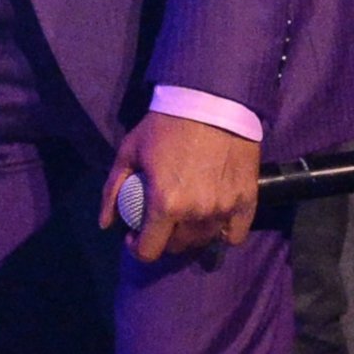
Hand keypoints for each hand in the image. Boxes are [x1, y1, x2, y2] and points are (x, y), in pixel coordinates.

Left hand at [100, 108, 259, 262]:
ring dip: (191, 235)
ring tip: (184, 217)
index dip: (137, 248)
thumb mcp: (129, 153)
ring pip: (204, 240)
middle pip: (177, 247)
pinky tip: (213, 218)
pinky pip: (235, 233)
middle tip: (159, 222)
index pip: (149, 251)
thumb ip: (113, 191)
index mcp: (165, 204)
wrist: (211, 102)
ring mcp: (224, 209)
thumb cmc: (165, 126)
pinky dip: (223, 231)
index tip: (135, 235)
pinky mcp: (247, 201)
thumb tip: (106, 224)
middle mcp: (196, 213)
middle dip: (163, 239)